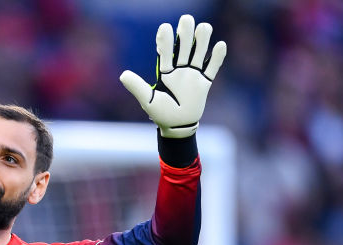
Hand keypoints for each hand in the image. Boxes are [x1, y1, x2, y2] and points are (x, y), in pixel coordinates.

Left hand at [120, 15, 226, 137]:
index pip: (166, 52)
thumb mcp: (148, 100)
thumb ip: (137, 87)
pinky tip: (220, 45)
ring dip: (202, 41)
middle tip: (186, 19)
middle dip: (185, 34)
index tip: (165, 27)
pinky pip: (212, 68)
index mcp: (165, 71)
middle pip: (184, 47)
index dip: (166, 40)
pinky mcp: (204, 83)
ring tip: (204, 27)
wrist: (177, 126)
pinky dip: (217, 58)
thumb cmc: (161, 113)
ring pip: (199, 53)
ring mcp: (193, 75)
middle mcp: (180, 69)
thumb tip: (123, 75)